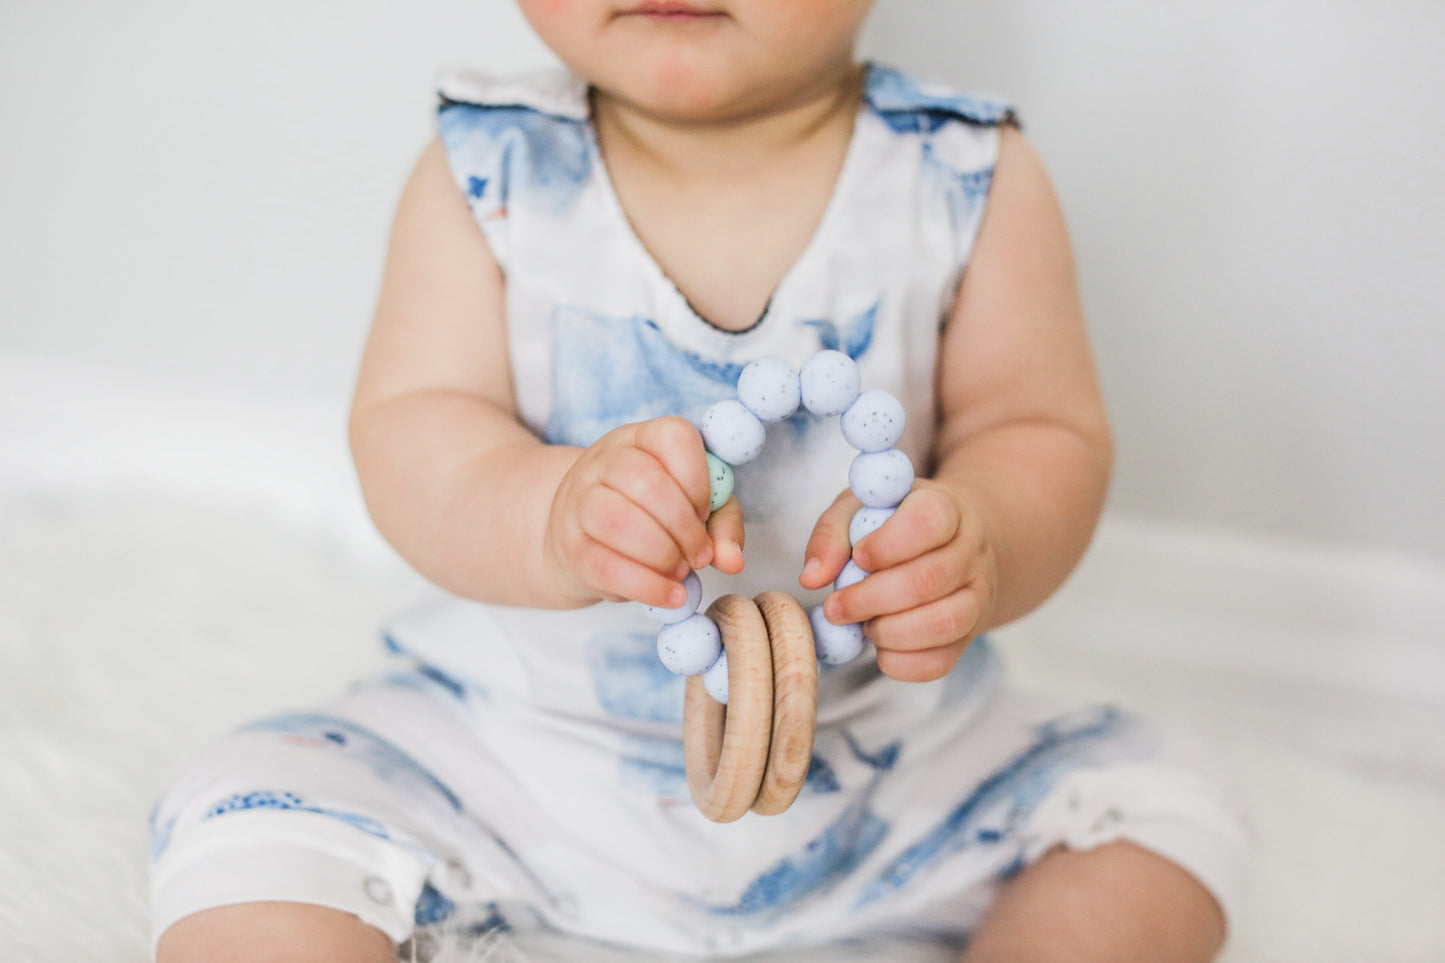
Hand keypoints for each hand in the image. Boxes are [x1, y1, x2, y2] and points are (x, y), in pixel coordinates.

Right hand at [544, 416, 744, 607]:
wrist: (587, 539)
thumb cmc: (652, 516)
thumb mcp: (695, 507)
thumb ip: (723, 524)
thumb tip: (733, 560)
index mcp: (641, 438)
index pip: (674, 437)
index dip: (698, 480)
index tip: (705, 513)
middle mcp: (604, 461)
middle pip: (647, 483)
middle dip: (685, 527)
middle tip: (699, 555)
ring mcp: (580, 502)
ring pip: (618, 521)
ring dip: (662, 554)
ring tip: (681, 570)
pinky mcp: (572, 548)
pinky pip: (607, 566)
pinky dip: (648, 586)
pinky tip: (671, 595)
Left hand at [800, 479, 996, 681]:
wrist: (946, 548)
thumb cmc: (892, 525)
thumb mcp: (858, 511)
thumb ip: (831, 534)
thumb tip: (811, 577)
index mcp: (945, 508)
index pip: (928, 521)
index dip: (887, 545)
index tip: (858, 557)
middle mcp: (970, 551)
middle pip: (930, 579)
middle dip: (871, 599)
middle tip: (835, 607)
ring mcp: (976, 596)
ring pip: (943, 624)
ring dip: (888, 632)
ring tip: (863, 625)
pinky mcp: (969, 636)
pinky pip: (940, 661)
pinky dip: (900, 662)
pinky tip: (880, 646)